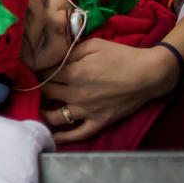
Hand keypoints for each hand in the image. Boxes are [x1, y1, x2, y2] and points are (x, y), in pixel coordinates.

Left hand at [40, 39, 176, 143]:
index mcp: (73, 73)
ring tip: (37, 108)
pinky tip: (51, 135)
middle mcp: (76, 94)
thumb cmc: (121, 56)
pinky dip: (62, 137)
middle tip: (34, 87)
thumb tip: (52, 58)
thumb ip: (70, 52)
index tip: (35, 71)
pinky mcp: (99, 122)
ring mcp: (87, 111)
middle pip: (45, 94)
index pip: (44, 75)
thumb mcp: (93, 45)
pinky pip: (77, 134)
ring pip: (54, 116)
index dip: (37, 72)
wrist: (149, 74)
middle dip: (38, 89)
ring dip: (42, 113)